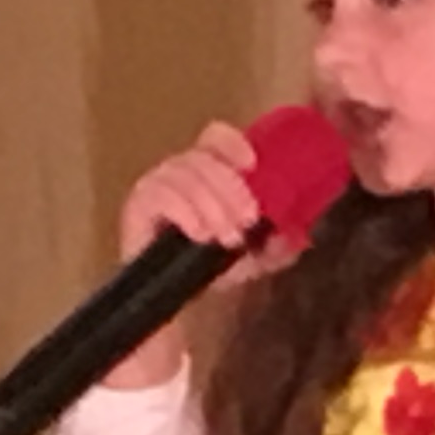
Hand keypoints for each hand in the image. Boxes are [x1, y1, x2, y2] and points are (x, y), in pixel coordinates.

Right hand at [101, 120, 298, 385]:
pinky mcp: (136, 206)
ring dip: (211, 205)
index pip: (214, 136)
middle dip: (230, 189)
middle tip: (247, 222)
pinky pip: (160, 196)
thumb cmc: (206, 266)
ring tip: (225, 237)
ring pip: (184, 177)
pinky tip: (199, 234)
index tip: (253, 165)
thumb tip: (298, 238)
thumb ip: (275, 247)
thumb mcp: (250, 257)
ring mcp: (154, 186)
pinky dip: (185, 212)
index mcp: (206, 170)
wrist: (168, 297)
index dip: (233, 144)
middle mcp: (178, 171)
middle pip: (203, 159)